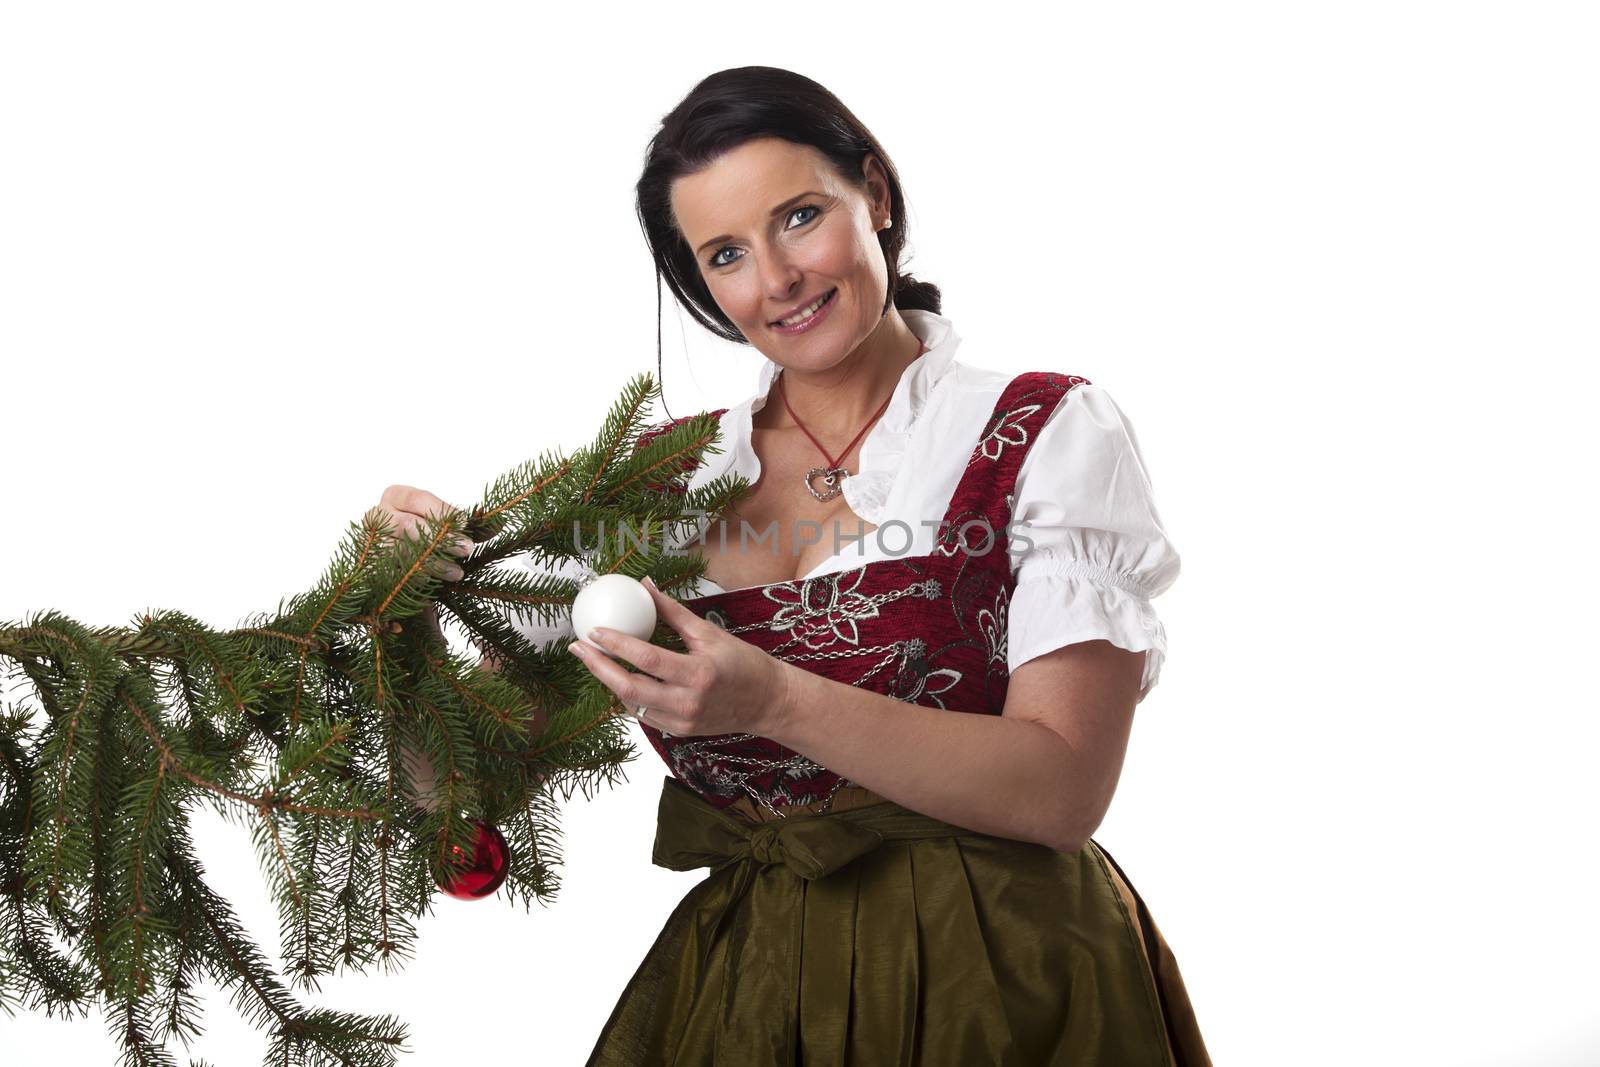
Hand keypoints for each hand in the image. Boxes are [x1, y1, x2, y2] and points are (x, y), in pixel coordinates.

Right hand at [367, 484, 476, 643]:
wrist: (403, 580)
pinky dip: (416, 580)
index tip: (466, 525)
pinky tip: (435, 587)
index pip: (419, 498)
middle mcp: (376, 516)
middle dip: (441, 538)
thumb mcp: (449, 533)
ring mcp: (368, 544)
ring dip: (433, 563)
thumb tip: (499, 522)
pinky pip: (391, 575)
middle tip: (467, 549)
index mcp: (396, 497)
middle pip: (407, 525)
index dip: (443, 512)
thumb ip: (471, 527)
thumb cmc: (426, 546)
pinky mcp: (367, 571)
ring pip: (400, 551)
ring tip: (457, 573)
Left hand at [567, 577, 793, 737]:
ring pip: (630, 703)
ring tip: (591, 658)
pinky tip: (615, 677)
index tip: (594, 630)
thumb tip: (645, 586)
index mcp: (699, 673)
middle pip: (629, 688)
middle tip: (578, 647)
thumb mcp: (709, 633)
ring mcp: (681, 721)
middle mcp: (688, 702)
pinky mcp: (677, 731)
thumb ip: (673, 612)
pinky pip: (642, 714)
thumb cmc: (742, 663)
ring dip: (607, 680)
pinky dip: (626, 695)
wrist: (765, 702)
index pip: (648, 659)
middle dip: (597, 666)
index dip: (617, 645)